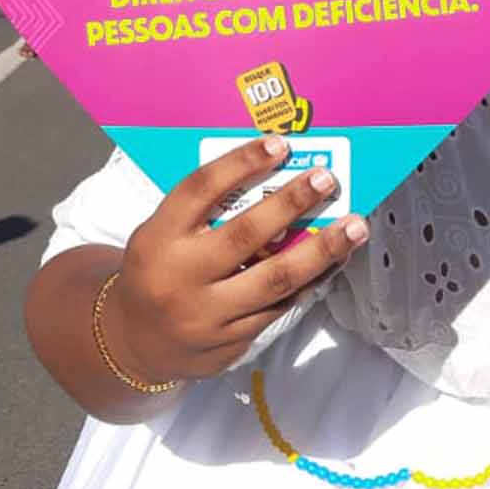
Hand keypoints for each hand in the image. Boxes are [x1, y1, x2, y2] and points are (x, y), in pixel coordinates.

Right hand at [99, 138, 366, 385]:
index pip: (200, 191)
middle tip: (326, 180)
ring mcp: (207, 315)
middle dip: (291, 203)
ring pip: (275, 280)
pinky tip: (332, 262)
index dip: (240, 163)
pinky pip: (279, 309)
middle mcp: (182, 277)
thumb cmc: (158, 273)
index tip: (280, 145)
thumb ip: (205, 214)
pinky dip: (309, 283)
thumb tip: (274, 181)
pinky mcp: (231, 343)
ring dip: (321, 251)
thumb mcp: (162, 236)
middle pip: (244, 234)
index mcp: (159, 239)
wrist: (135, 343)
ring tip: (354, 227)